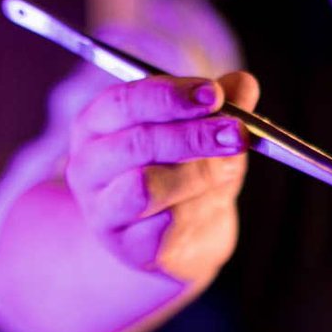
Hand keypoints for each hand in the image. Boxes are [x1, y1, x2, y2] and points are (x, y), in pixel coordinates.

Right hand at [65, 71, 259, 282]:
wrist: (177, 239)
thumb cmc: (184, 175)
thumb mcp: (206, 133)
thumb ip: (223, 106)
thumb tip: (243, 84)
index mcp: (97, 124)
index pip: (125, 102)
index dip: (170, 96)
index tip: (214, 95)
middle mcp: (88, 166)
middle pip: (137, 143)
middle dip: (193, 136)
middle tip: (237, 134)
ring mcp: (102, 210)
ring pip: (147, 187)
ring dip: (197, 177)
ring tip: (225, 175)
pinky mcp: (126, 247)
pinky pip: (164, 228)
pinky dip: (196, 214)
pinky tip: (205, 209)